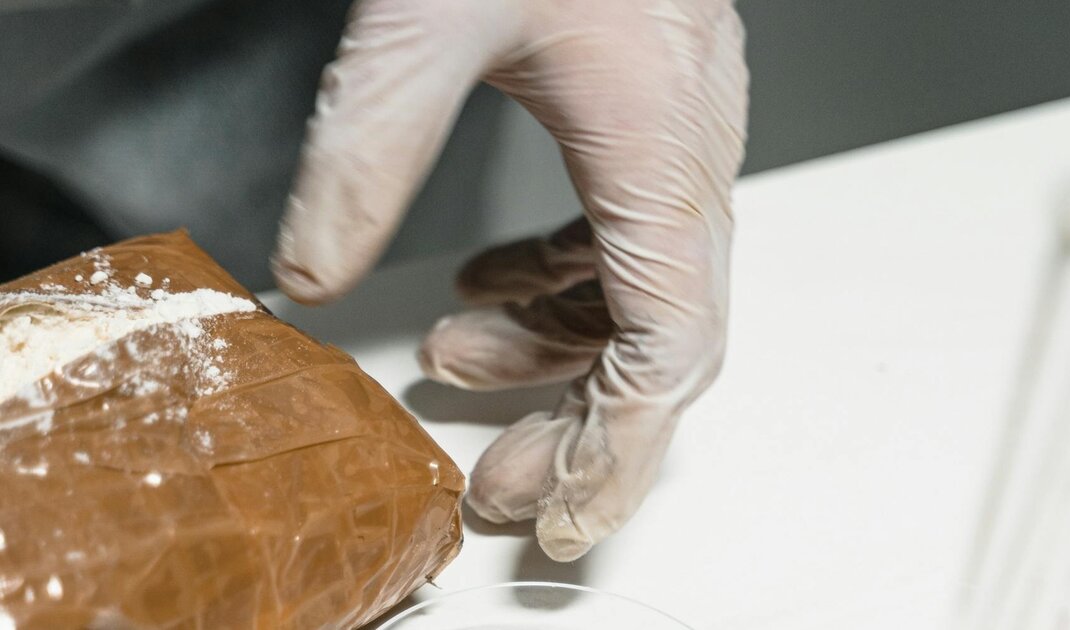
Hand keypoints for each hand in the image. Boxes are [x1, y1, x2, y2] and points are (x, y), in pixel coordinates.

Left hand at [272, 0, 747, 560]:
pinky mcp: (644, 127)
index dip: (622, 447)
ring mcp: (672, 149)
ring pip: (639, 296)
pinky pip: (617, 240)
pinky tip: (493, 287)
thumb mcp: (432, 19)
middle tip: (502, 479)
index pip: (668, 348)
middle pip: (661, 344)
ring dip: (556, 351)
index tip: (566, 509)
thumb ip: (366, 147)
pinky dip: (556, 285)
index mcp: (661, 155)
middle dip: (582, 425)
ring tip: (462, 367)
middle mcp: (686, 165)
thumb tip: (313, 270)